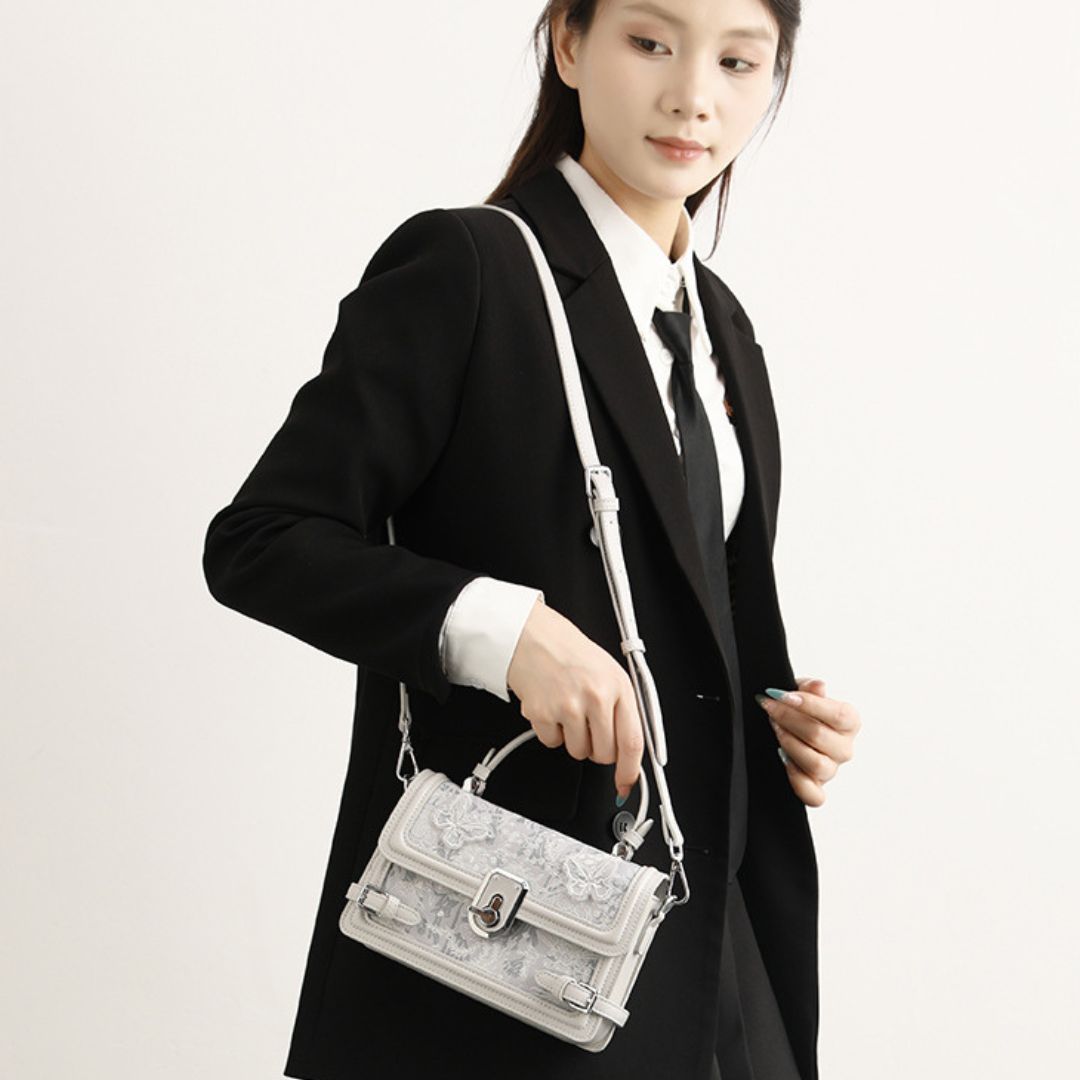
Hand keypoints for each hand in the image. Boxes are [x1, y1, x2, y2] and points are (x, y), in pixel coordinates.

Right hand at [507, 597, 644, 802]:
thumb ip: (622, 709)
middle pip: (604, 753)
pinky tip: (552, 707)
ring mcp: (568, 706)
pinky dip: (551, 732)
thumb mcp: (610, 673)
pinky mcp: (542, 713)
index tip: (626, 782)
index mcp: (618, 687)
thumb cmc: (571, 654)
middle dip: (598, 749)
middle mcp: (596, 697)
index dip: (630, 769)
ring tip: (569, 709)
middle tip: (590, 726)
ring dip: (574, 739)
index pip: (631, 741)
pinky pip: (552, 743)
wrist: (533, 637)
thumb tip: (628, 750)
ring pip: (578, 752)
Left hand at [754, 676, 860, 806]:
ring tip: (775, 728)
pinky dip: (797, 780)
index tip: (784, 696)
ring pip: (816, 764)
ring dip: (789, 744)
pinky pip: (814, 796)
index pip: (839, 716)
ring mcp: (831, 770)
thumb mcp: (802, 690)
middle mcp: (844, 748)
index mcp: (849, 722)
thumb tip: (819, 686)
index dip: (810, 705)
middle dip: (789, 719)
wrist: (787, 726)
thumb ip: (810, 687)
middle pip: (820, 737)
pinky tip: (782, 759)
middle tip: (769, 708)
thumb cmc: (798, 708)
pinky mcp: (817, 788)